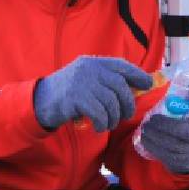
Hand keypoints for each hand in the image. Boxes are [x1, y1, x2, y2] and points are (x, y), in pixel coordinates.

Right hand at [34, 56, 152, 131]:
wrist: (40, 101)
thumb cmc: (67, 93)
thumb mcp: (86, 79)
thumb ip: (105, 81)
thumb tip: (134, 88)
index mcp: (93, 63)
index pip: (121, 65)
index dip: (137, 75)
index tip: (148, 84)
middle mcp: (88, 69)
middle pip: (120, 86)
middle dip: (127, 103)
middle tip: (125, 115)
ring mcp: (81, 83)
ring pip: (111, 102)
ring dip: (114, 117)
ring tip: (109, 123)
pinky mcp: (75, 98)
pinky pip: (99, 113)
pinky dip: (103, 123)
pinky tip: (99, 127)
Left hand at [138, 90, 188, 172]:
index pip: (183, 132)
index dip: (167, 125)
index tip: (154, 116)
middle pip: (172, 142)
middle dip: (157, 131)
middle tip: (147, 121)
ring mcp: (183, 158)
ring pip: (165, 150)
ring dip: (151, 139)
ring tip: (144, 128)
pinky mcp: (174, 163)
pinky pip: (160, 156)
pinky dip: (150, 147)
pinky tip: (144, 138)